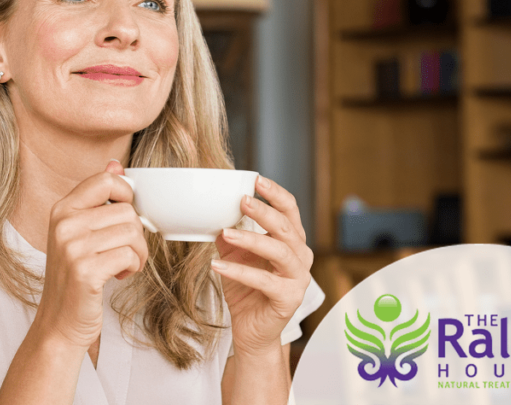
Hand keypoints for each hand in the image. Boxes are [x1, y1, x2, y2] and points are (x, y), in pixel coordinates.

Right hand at [33, 160, 149, 349]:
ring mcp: (73, 247)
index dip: (127, 194)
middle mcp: (64, 224)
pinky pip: (130, 255)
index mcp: (62, 209)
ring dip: (137, 253)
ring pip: (132, 232)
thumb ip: (97, 198)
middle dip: (136, 234)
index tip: (125, 216)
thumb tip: (116, 164)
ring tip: (122, 265)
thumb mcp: (80, 233)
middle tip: (125, 252)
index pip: (106, 180)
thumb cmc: (75, 277)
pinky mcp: (85, 271)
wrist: (59, 322)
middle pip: (126, 210)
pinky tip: (118, 276)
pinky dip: (132, 267)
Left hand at [211, 175, 313, 356]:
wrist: (252, 331)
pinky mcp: (288, 299)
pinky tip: (217, 265)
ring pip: (278, 251)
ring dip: (251, 239)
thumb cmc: (246, 290)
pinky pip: (264, 280)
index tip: (256, 179)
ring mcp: (298, 278)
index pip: (290, 210)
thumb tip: (210, 209)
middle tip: (242, 200)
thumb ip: (229, 232)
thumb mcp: (235, 254)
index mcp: (292, 241)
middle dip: (264, 211)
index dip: (276, 194)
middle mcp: (300, 257)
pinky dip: (238, 271)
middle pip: (286, 227)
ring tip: (225, 232)